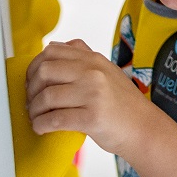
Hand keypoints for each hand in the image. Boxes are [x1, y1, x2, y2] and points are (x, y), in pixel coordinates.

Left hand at [25, 39, 145, 155]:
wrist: (145, 128)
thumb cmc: (122, 104)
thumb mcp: (106, 71)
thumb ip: (82, 58)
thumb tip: (50, 47)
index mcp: (93, 59)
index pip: (51, 51)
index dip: (33, 67)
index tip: (31, 82)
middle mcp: (93, 72)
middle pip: (45, 71)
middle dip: (31, 89)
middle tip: (31, 102)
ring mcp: (94, 94)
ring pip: (47, 96)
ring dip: (34, 110)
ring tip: (36, 118)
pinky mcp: (92, 117)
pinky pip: (55, 119)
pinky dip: (41, 125)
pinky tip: (41, 128)